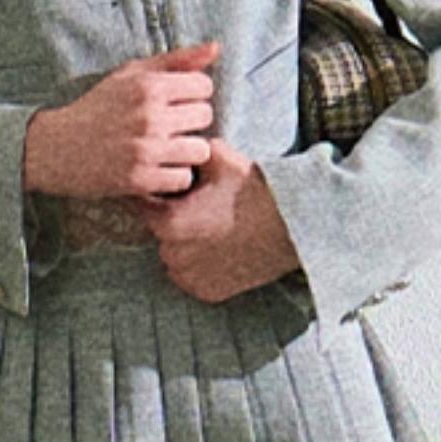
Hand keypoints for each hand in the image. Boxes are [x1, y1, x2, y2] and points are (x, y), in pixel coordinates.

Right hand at [24, 40, 215, 198]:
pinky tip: (158, 169)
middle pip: (205, 117)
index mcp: (148, 86)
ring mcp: (146, 150)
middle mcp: (149, 116)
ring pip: (200, 150)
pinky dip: (173, 176)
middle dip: (191, 122)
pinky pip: (183, 178)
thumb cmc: (97, 107)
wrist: (57, 147)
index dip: (193, 95)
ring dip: (187, 151)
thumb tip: (216, 47)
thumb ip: (175, 60)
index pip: (203, 86)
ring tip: (168, 150)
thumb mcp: (130, 75)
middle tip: (170, 127)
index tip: (176, 103)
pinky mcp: (140, 180)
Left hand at [137, 136, 302, 301]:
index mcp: (169, 222)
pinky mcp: (209, 293)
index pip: (146, 207)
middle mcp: (173, 256)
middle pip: (161, 233)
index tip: (180, 190)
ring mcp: (191, 278)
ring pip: (176, 257)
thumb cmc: (256, 190)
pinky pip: (194, 277)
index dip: (161, 195)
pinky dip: (203, 266)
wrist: (294, 225)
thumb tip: (176, 149)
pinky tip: (224, 248)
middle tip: (205, 209)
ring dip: (187, 245)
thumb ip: (187, 153)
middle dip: (176, 220)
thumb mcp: (218, 157)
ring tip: (217, 229)